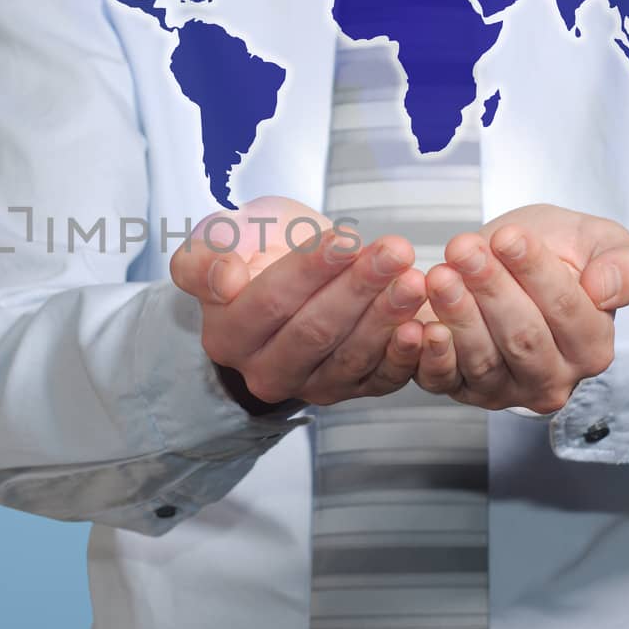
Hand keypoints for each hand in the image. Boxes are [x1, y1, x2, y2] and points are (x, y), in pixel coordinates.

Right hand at [169, 196, 428, 407]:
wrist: (281, 274)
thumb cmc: (250, 249)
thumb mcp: (214, 240)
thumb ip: (205, 258)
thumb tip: (227, 280)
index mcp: (227, 337)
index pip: (270, 302)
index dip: (310, 270)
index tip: (346, 237)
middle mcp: (265, 372)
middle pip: (315, 331)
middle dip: (359, 288)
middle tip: (396, 251)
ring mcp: (311, 387)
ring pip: (351, 356)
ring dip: (387, 316)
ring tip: (413, 279)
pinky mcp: (353, 391)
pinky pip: (380, 380)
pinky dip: (405, 356)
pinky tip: (423, 326)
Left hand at [414, 205, 628, 412]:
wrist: (506, 261)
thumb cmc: (560, 253)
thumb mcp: (603, 243)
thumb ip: (628, 268)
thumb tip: (604, 291)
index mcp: (592, 347)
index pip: (567, 312)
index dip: (536, 273)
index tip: (509, 236)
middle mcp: (553, 380)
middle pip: (523, 338)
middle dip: (491, 289)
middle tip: (463, 248)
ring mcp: (505, 391)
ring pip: (483, 358)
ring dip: (458, 314)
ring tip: (440, 274)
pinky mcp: (461, 390)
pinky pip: (444, 381)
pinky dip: (431, 356)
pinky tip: (420, 326)